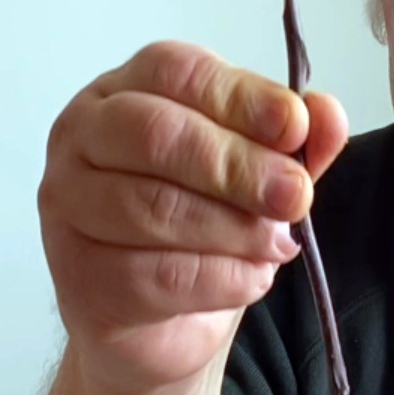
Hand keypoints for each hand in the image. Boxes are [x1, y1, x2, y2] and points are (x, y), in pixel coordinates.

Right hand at [39, 40, 348, 394]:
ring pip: (153, 208)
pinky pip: (152, 275)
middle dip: (238, 166)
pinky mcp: (75, 275)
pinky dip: (219, 278)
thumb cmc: (203, 228)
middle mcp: (82, 135)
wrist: (161, 322)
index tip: (295, 127)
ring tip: (279, 245)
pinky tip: (252, 279)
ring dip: (233, 230)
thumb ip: (292, 145)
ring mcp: (67, 203)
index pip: (178, 73)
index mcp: (127, 89)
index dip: (241, 98)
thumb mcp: (258, 177)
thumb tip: (327, 115)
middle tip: (297, 196)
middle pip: (157, 135)